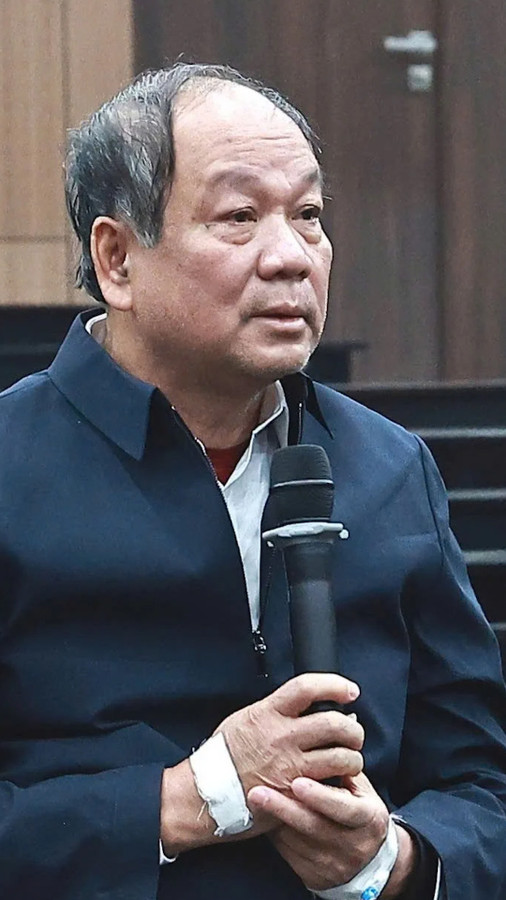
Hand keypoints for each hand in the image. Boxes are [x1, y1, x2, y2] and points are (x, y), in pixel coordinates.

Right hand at [160, 673, 362, 856]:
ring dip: (353, 759)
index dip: (335, 685)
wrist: (205, 793)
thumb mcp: (244, 719)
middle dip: (353, 728)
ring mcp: (291, 766)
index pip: (308, 688)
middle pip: (334, 723)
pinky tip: (337, 782)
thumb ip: (274, 711)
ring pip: (341, 757)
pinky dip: (340, 784)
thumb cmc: (222, 758)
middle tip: (353, 732)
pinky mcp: (295, 794)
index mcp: (268, 713)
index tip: (349, 690)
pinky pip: (331, 786)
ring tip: (349, 760)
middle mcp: (282, 737)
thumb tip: (304, 705)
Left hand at [247, 771, 415, 894]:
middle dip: (283, 808)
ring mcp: (333, 865)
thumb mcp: (362, 791)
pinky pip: (288, 855)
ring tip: (256, 799)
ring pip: (297, 842)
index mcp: (369, 819)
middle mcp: (353, 846)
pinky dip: (275, 835)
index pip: (344, 808)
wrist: (368, 861)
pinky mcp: (315, 877)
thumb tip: (325, 741)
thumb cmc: (359, 811)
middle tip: (257, 792)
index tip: (296, 782)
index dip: (320, 796)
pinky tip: (265, 819)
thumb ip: (344, 770)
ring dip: (274, 819)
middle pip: (314, 827)